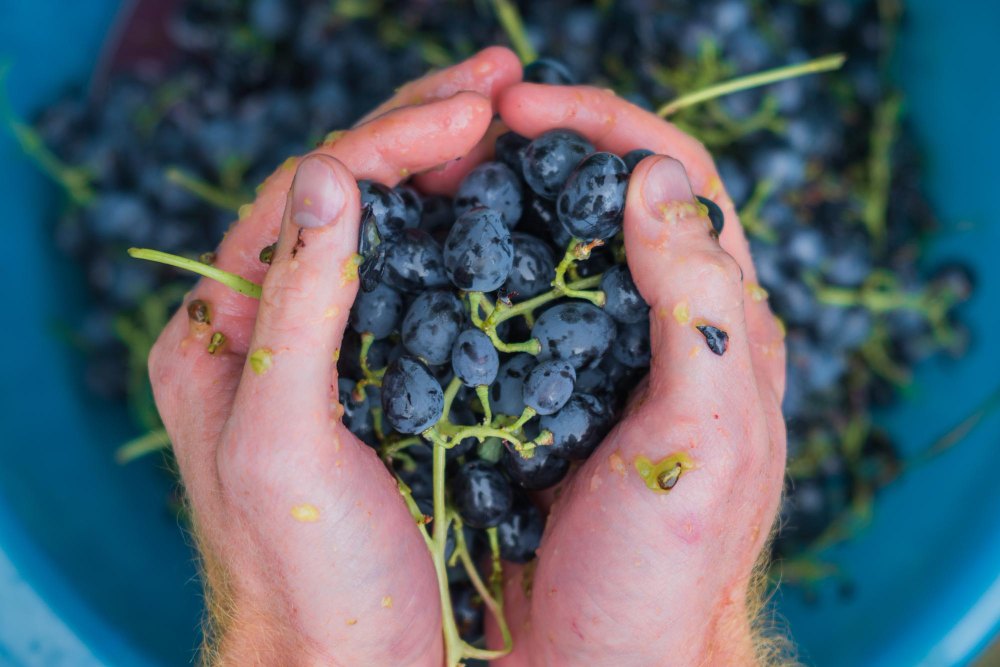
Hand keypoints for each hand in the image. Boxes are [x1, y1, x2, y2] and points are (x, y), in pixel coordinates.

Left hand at [148, 47, 520, 665]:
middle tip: (505, 79)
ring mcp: (331, 342)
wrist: (346, 661)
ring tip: (510, 116)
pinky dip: (462, 230)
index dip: (391, 139)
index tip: (479, 108)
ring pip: (386, 226)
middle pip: (345, 192)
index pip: (308, 196)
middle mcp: (273, 320)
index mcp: (226, 328)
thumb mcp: (283, 445)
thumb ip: (294, 310)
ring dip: (445, 165)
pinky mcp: (381, 372)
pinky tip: (504, 203)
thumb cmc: (309, 570)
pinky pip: (418, 276)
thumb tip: (333, 174)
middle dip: (423, 126)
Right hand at [485, 84, 787, 665]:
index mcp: (723, 324)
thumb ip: (699, 309)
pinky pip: (515, 305)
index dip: (608, 124)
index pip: (679, 181)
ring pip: (560, 244)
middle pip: (616, 197)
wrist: (603, 657)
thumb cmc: (665, 564)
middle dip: (548, 144)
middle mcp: (665, 326)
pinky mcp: (548, 393)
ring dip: (506, 197)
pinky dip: (478, 266)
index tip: (524, 107)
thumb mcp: (705, 436)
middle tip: (470, 126)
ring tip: (442, 174)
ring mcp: (602, 358)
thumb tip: (654, 182)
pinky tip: (435, 259)